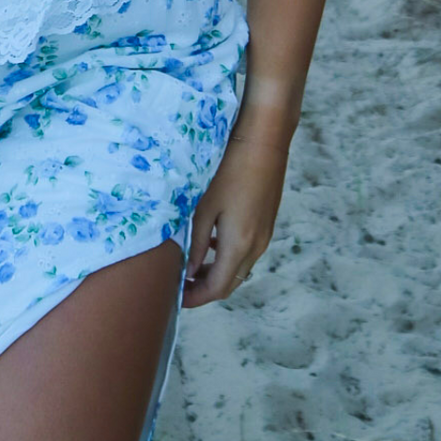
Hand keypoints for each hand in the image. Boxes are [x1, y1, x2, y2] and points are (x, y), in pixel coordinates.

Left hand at [182, 112, 287, 306]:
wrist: (264, 143)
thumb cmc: (229, 171)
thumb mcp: (205, 207)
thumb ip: (198, 243)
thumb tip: (190, 271)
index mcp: (239, 245)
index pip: (216, 288)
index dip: (195, 298)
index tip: (174, 296)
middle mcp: (256, 247)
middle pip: (230, 283)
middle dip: (205, 289)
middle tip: (180, 284)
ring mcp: (264, 236)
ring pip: (239, 269)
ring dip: (216, 273)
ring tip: (191, 265)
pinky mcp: (266, 225)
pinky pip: (246, 253)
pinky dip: (228, 258)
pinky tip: (212, 243)